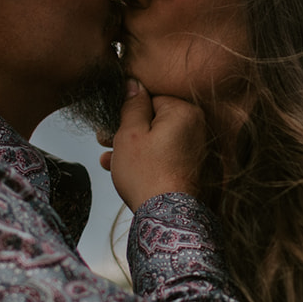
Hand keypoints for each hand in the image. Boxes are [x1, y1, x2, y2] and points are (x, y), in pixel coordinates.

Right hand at [98, 79, 207, 210]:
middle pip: (155, 120)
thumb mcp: (129, 133)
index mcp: (185, 112)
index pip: (151, 98)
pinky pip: (167, 156)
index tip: (111, 124)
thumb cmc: (147, 174)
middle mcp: (198, 128)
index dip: (128, 111)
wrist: (168, 217)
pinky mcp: (195, 170)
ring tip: (110, 159)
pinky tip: (126, 171)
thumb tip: (133, 84)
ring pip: (159, 140)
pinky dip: (148, 160)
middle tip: (104, 140)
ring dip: (133, 147)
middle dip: (128, 130)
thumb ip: (132, 105)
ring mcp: (198, 150)